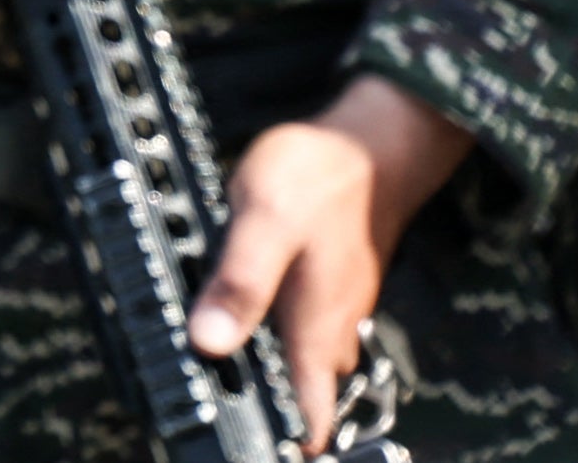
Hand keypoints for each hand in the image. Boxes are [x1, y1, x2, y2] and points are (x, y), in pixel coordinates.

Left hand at [191, 76, 468, 426]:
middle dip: (263, 407)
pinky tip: (238, 316)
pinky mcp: (325, 288)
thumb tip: (208, 344)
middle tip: (208, 406)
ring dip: (265, 369)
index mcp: (314, 329)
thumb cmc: (318, 180)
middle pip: (300, 395)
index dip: (276, 439)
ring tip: (214, 365)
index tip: (237, 444)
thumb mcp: (261, 222)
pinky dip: (271, 333)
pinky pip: (300, 329)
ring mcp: (332, 310)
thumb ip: (237, 283)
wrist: (369, 144)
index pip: (307, 415)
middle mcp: (329, 331)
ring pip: (299, 361)